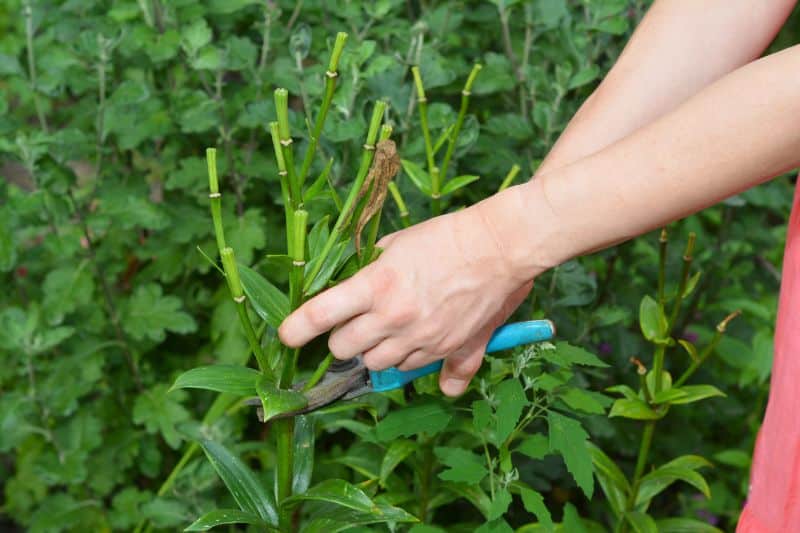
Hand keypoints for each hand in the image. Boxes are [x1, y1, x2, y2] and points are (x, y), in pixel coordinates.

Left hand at [278, 192, 537, 396]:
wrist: (499, 248)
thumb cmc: (447, 237)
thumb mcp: (399, 243)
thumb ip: (372, 269)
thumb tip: (355, 292)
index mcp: (376, 284)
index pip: (322, 315)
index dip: (296, 329)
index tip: (287, 336)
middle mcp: (393, 317)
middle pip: (343, 349)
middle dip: (341, 340)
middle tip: (352, 324)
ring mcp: (420, 339)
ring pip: (375, 364)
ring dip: (372, 352)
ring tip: (386, 331)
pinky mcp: (446, 350)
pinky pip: (412, 371)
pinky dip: (405, 361)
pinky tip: (413, 342)